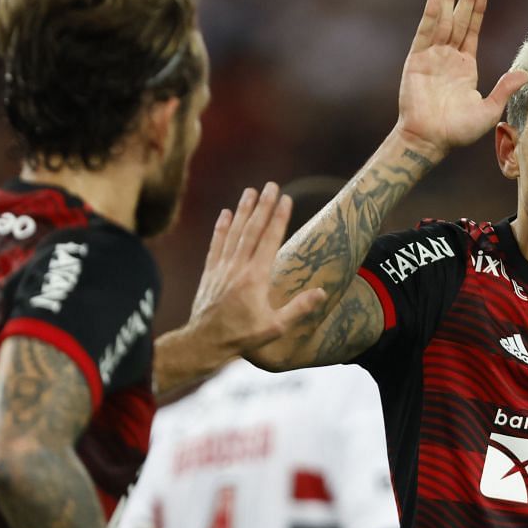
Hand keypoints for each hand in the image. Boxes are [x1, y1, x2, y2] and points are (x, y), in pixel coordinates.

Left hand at [189, 183, 323, 354]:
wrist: (204, 342)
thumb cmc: (242, 336)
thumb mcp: (275, 327)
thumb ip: (299, 308)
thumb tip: (322, 292)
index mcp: (256, 277)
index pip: (270, 240)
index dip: (278, 218)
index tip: (285, 199)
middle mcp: (238, 267)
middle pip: (252, 229)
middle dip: (262, 206)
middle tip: (271, 185)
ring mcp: (222, 267)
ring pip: (234, 232)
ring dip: (243, 210)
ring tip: (250, 191)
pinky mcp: (209, 272)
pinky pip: (216, 244)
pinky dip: (221, 227)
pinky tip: (225, 213)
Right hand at [395, 0, 527, 160]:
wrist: (430, 140)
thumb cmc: (458, 131)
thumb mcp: (488, 110)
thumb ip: (504, 89)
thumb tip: (526, 73)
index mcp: (465, 66)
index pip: (472, 31)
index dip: (477, 10)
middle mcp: (448, 58)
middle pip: (458, 20)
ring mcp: (431, 57)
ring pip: (442, 22)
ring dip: (446, 0)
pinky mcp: (416, 61)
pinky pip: (425, 34)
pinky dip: (430, 16)